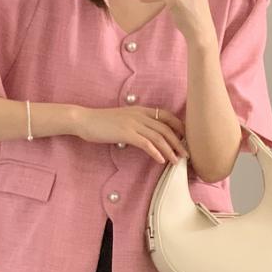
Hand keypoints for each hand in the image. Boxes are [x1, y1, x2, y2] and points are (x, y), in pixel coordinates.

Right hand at [70, 102, 184, 168]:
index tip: (186, 138)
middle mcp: (140, 115)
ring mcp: (133, 124)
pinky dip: (155, 152)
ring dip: (170, 150)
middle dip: (178, 142)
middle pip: (166, 128)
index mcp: (141, 110)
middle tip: (186, 155)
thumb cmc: (101, 122)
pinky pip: (146, 143)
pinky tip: (161, 160)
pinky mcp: (126, 133)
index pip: (166, 116)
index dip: (179, 126)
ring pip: (158, 137)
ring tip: (176, 161)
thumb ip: (136, 124)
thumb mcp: (123, 120)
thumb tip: (146, 136)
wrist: (85, 120)